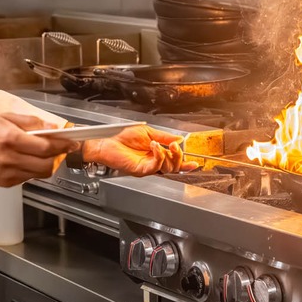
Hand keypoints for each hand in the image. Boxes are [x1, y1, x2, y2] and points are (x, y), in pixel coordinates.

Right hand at [0, 114, 77, 185]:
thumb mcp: (3, 117)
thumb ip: (29, 122)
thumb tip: (50, 126)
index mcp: (10, 139)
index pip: (46, 146)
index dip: (63, 145)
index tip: (73, 142)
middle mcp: (9, 159)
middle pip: (47, 164)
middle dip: (59, 156)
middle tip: (61, 149)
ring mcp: (7, 173)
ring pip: (40, 173)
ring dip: (48, 163)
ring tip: (44, 153)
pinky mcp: (5, 182)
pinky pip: (28, 177)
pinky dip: (33, 169)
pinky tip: (27, 160)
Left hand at [82, 126, 199, 175]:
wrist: (107, 140)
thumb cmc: (121, 136)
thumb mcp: (148, 132)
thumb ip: (164, 137)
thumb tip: (178, 139)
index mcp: (155, 154)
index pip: (173, 161)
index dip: (185, 163)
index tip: (194, 162)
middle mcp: (152, 162)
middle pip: (173, 167)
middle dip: (179, 156)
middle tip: (175, 146)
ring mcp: (146, 167)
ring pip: (167, 168)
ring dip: (168, 154)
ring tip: (162, 144)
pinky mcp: (140, 170)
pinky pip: (155, 167)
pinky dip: (158, 156)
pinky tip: (154, 147)